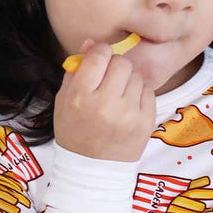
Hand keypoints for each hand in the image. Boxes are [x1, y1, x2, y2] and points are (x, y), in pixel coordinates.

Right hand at [53, 37, 156, 162]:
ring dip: (128, 80)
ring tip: (118, 96)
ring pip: (137, 76)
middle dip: (116, 66)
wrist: (93, 169)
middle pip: (122, 63)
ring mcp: (129, 114)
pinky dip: (139, 94)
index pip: (99, 56)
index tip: (100, 58)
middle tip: (109, 79)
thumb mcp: (64, 101)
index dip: (100, 52)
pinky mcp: (146, 121)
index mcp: (81, 97)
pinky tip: (128, 106)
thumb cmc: (75, 132)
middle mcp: (106, 104)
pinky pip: (148, 92)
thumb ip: (76, 71)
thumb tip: (91, 43)